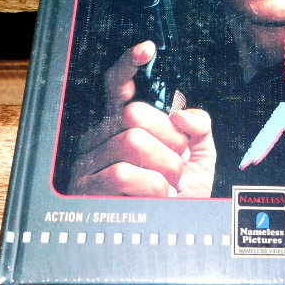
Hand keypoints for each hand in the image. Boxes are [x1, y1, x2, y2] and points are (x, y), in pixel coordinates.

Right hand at [66, 41, 215, 196]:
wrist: (170, 236)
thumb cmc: (179, 196)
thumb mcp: (199, 157)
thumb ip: (198, 126)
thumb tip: (181, 113)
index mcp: (124, 125)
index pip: (117, 85)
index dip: (128, 64)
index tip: (147, 49)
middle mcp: (101, 137)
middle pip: (134, 114)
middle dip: (168, 138)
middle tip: (179, 163)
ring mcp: (89, 162)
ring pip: (131, 143)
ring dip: (164, 167)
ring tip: (170, 185)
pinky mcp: (85, 188)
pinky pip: (122, 174)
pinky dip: (151, 188)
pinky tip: (155, 200)